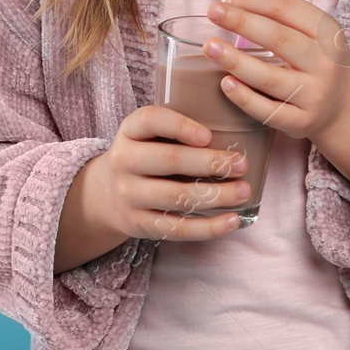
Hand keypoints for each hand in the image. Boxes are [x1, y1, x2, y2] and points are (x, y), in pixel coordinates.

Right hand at [84, 105, 253, 242]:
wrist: (105, 194)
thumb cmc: (144, 155)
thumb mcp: (147, 134)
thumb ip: (176, 127)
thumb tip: (235, 122)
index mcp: (130, 131)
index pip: (151, 120)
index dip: (180, 126)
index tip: (209, 135)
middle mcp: (124, 161)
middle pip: (169, 160)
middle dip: (210, 162)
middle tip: (242, 163)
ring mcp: (129, 195)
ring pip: (177, 197)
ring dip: (216, 195)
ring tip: (244, 190)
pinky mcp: (140, 225)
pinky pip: (177, 228)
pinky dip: (208, 227)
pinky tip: (233, 220)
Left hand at [203, 0, 349, 181]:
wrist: (347, 109)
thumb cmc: (320, 60)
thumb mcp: (313, 30)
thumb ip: (280, 6)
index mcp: (326, 32)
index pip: (287, 8)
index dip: (254, 0)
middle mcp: (323, 63)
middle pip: (279, 39)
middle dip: (242, 22)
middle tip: (213, 11)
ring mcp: (313, 94)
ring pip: (269, 77)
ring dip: (236, 61)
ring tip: (210, 47)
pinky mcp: (301, 122)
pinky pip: (268, 111)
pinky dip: (245, 97)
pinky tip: (225, 83)